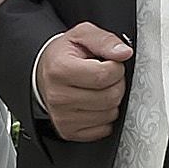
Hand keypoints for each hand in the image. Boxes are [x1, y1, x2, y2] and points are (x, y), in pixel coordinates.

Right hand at [36, 24, 130, 141]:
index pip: (104, 75)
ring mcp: (62, 117)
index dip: (116, 67)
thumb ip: (105, 40)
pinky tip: (94, 104)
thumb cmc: (65, 55)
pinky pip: (104, 129)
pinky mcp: (68, 131)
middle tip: (105, 76)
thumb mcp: (82, 36)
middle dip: (116, 84)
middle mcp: (58, 97)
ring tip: (98, 89)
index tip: (109, 63)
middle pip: (110, 97)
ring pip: (109, 114)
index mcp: (60, 70)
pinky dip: (105, 116)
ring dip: (111, 100)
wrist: (44, 73)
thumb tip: (124, 53)